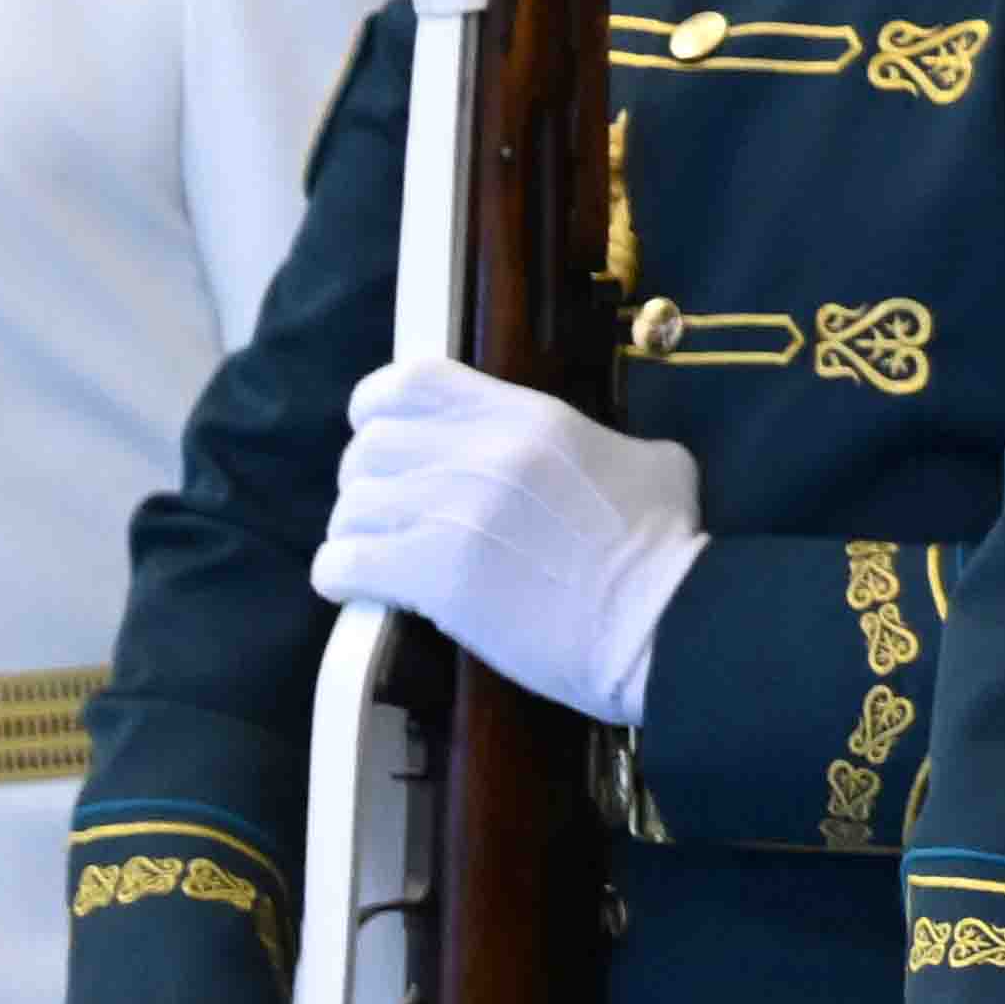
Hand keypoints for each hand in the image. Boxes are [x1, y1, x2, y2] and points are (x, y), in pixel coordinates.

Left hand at [316, 361, 699, 728]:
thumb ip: (598, 443)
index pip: (413, 381)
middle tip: (393, 513)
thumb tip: (590, 453)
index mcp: (528, 418)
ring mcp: (451, 514)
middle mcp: (480, 454)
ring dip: (358, 533)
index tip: (385, 431)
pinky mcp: (432, 576)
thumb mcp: (649, 462)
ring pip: (350, 506)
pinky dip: (341, 576)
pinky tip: (363, 588)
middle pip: (369, 447)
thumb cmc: (665, 549)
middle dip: (371, 481)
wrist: (661, 622)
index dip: (380, 405)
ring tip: (381, 556)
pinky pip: (340, 563)